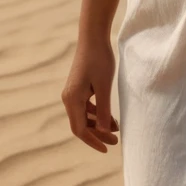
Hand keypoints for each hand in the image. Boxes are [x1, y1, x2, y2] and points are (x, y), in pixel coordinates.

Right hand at [61, 37, 119, 152]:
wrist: (93, 37)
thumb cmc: (100, 59)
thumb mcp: (104, 86)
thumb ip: (103, 109)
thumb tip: (102, 131)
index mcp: (72, 99)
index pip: (79, 129)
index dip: (93, 141)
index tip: (106, 148)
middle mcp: (69, 97)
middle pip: (81, 124)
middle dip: (97, 134)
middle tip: (116, 141)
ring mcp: (72, 92)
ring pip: (84, 116)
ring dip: (98, 124)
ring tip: (117, 128)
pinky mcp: (78, 87)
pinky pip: (85, 107)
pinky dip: (97, 113)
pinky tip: (110, 116)